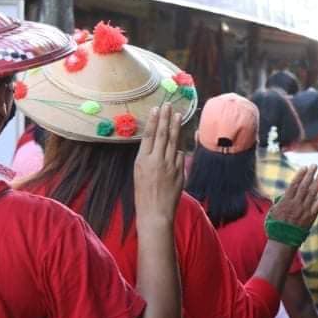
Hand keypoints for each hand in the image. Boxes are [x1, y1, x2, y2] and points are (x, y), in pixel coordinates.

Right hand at [134, 104, 184, 225]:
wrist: (155, 213)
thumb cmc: (143, 195)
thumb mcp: (138, 173)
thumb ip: (147, 157)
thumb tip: (156, 144)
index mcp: (142, 160)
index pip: (148, 135)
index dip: (153, 121)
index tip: (155, 109)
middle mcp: (156, 161)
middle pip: (161, 134)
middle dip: (165, 118)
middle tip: (167, 104)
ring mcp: (170, 165)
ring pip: (173, 141)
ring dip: (175, 126)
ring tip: (177, 114)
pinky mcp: (179, 171)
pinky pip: (180, 155)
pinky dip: (179, 147)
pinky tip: (179, 140)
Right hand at [270, 165, 317, 229]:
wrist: (283, 240)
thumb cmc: (275, 226)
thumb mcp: (273, 211)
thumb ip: (280, 201)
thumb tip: (284, 194)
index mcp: (286, 201)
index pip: (294, 185)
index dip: (300, 175)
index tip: (304, 167)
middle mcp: (296, 204)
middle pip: (304, 186)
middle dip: (310, 175)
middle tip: (314, 166)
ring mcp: (304, 210)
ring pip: (312, 193)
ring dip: (317, 182)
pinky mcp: (310, 217)